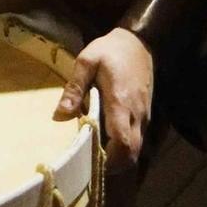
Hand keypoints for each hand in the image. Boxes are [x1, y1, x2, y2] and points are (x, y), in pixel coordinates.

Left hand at [54, 27, 153, 167]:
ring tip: (96, 153)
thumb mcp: (87, 60)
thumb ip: (74, 87)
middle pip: (132, 152)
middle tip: (90, 162)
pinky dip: (125, 146)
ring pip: (137, 148)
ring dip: (119, 156)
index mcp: (120, 102)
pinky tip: (107, 140)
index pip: (122, 141)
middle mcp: (136, 113)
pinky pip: (138, 139)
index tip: (90, 161)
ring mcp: (144, 115)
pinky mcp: (145, 114)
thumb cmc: (111, 50)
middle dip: (114, 164)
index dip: (109, 158)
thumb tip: (60, 113)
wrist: (139, 42)